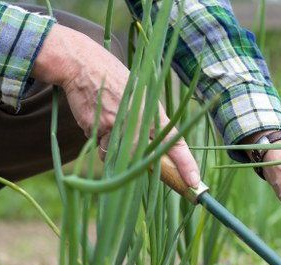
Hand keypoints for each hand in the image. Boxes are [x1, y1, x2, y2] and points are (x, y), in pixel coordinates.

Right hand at [31, 24, 199, 187]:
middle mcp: (140, 124)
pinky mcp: (99, 130)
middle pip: (146, 161)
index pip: (176, 144)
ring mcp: (120, 128)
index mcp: (155, 114)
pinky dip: (101, 141)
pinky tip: (98, 120)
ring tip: (110, 121)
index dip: (186, 165)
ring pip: (121, 157)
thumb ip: (150, 123)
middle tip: (132, 146)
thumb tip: (154, 152)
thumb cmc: (117, 82)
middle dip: (141, 164)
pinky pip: (103, 149)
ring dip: (115, 148)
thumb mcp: (143, 97)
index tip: (195, 182)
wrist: (85, 66)